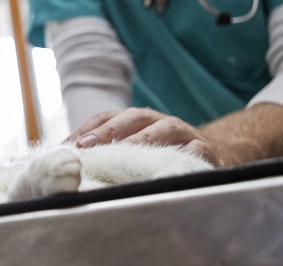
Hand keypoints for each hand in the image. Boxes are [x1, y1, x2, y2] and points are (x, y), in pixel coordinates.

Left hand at [65, 108, 220, 165]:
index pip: (108, 116)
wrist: (215, 153)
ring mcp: (185, 133)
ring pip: (164, 129)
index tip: (67, 145)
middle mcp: (160, 120)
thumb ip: (108, 153)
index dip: (87, 128)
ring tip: (121, 153)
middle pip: (133, 117)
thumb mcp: (136, 150)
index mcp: (138, 119)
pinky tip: (167, 167)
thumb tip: (68, 163)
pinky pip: (196, 151)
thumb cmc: (164, 155)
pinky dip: (184, 155)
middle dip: (108, 131)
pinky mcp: (206, 150)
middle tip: (86, 147)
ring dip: (142, 140)